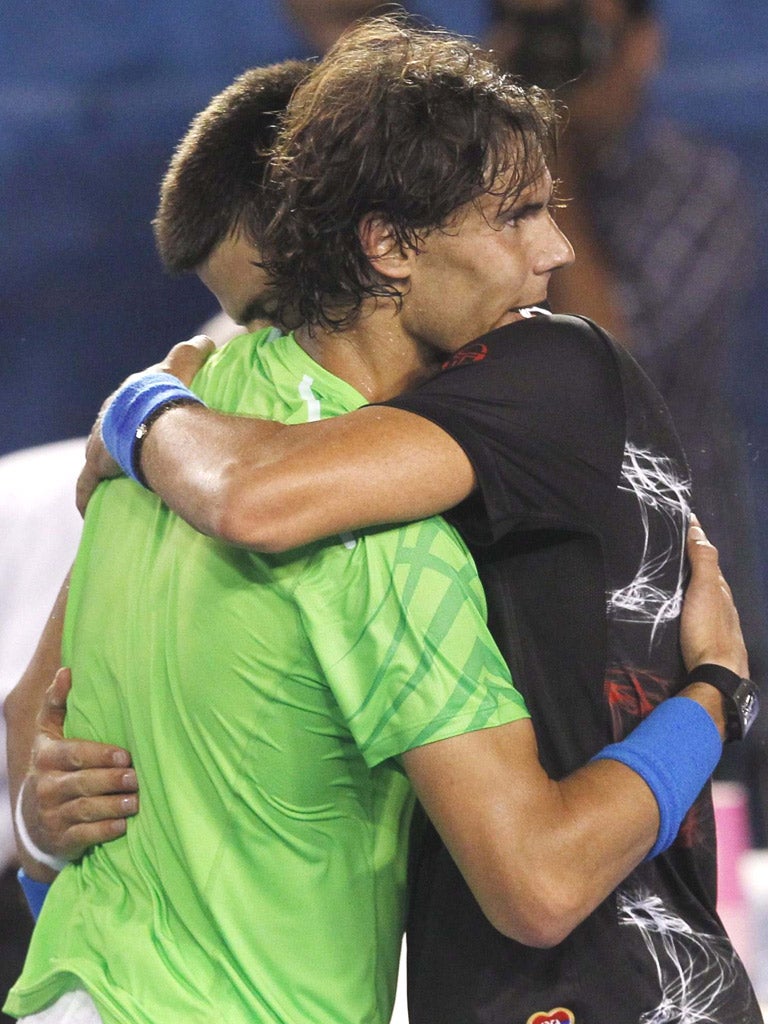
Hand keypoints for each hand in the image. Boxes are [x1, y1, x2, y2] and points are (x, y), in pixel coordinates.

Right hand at [22, 668, 138, 863]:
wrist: (36, 820)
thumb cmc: (55, 766)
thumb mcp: (49, 735)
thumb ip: (57, 704)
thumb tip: (67, 670)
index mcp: (46, 756)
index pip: (73, 754)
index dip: (99, 754)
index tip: (125, 754)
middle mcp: (46, 786)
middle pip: (82, 782)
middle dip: (111, 780)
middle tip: (136, 777)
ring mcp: (52, 814)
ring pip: (85, 809)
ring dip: (112, 805)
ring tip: (135, 801)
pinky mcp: (61, 838)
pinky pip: (84, 835)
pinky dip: (104, 830)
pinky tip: (122, 825)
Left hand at [75, 334, 215, 514]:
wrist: (150, 419)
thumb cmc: (164, 394)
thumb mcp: (179, 366)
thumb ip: (192, 352)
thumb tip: (206, 341)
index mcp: (124, 399)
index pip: (126, 404)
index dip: (135, 412)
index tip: (145, 422)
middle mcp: (106, 420)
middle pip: (109, 431)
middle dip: (117, 440)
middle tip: (134, 454)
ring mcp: (98, 445)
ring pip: (98, 457)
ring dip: (105, 467)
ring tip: (118, 480)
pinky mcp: (96, 467)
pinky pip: (88, 485)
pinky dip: (88, 495)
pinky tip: (88, 509)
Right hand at [680, 516, 748, 677]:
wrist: (717, 675)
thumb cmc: (708, 629)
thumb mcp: (705, 590)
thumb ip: (703, 561)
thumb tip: (698, 529)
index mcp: (723, 591)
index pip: (710, 560)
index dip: (699, 542)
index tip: (687, 523)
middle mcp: (725, 607)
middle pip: (711, 580)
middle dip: (696, 565)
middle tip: (676, 552)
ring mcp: (721, 627)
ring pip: (707, 600)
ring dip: (694, 588)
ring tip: (675, 582)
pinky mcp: (710, 644)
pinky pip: (701, 616)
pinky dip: (693, 607)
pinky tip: (684, 614)